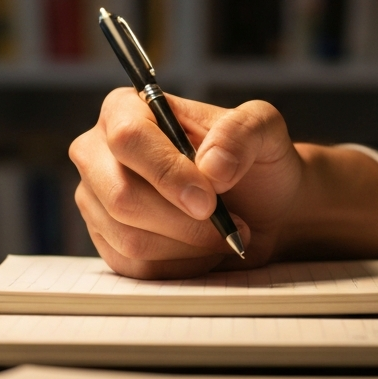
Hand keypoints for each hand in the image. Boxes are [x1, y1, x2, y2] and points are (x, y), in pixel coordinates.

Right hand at [69, 88, 377, 278]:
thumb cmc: (268, 162)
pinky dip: (173, 266)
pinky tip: (203, 253)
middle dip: (177, 216)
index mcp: (130, 112)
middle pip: (112, 189)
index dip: (163, 169)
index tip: (211, 197)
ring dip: (181, 245)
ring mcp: (102, 200)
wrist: (274, 210)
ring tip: (221, 234)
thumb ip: (242, 131)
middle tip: (225, 226)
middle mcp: (104, 152)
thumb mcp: (269, 130)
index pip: (121, 133)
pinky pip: (127, 266)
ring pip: (122, 234)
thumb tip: (208, 164)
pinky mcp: (112, 244)